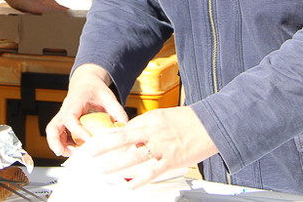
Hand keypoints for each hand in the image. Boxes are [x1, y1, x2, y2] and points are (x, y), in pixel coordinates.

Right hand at [46, 64, 125, 156]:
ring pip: (52, 133)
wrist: (86, 82)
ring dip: (59, 146)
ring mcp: (62, 117)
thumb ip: (117, 111)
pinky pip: (59, 135)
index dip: (77, 131)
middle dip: (56, 142)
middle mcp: (65, 110)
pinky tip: (75, 151)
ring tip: (72, 156)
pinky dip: (63, 145)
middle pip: (52, 127)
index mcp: (75, 102)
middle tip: (67, 154)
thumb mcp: (109, 97)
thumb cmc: (96, 89)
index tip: (88, 140)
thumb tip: (124, 128)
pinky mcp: (64, 123)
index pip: (70, 118)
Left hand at [83, 106, 217, 188]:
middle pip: (122, 139)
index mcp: (152, 118)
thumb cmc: (190, 120)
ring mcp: (162, 146)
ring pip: (134, 157)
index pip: (125, 128)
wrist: (213, 123)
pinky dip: (140, 180)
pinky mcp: (172, 160)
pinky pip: (152, 172)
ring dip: (116, 165)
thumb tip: (132, 134)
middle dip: (103, 148)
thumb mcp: (165, 116)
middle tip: (89, 154)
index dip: (109, 136)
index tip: (97, 142)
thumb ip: (148, 125)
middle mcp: (154, 131)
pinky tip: (129, 186)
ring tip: (103, 171)